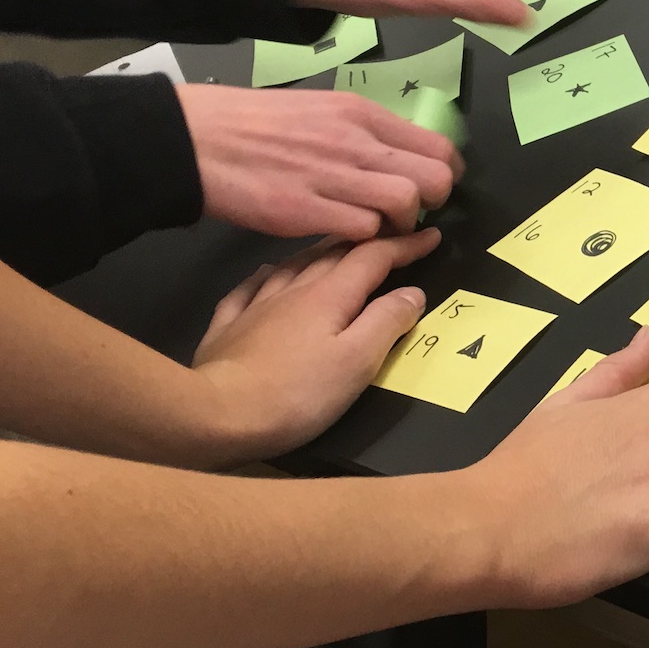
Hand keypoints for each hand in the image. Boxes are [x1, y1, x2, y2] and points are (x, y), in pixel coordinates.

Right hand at [178, 83, 461, 239]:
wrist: (193, 138)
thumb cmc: (253, 123)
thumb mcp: (319, 109)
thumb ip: (362, 131)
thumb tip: (398, 156)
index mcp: (361, 113)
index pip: (437, 147)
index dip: (444, 175)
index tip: (433, 189)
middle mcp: (354, 141)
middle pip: (433, 179)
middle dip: (432, 203)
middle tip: (411, 213)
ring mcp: (331, 176)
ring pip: (404, 204)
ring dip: (400, 225)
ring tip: (379, 227)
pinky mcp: (304, 210)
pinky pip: (361, 230)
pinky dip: (362, 238)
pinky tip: (345, 233)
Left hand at [191, 231, 437, 465]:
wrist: (216, 413)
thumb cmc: (298, 392)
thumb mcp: (358, 361)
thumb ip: (388, 321)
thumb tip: (412, 292)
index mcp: (329, 295)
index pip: (373, 257)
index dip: (406, 244)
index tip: (432, 234)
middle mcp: (292, 289)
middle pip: (333, 253)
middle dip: (367, 241)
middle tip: (391, 235)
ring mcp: (255, 306)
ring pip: (294, 264)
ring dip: (322, 251)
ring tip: (337, 248)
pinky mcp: (228, 328)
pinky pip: (250, 288)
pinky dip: (269, 276)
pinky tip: (270, 275)